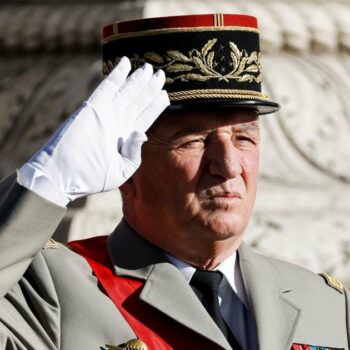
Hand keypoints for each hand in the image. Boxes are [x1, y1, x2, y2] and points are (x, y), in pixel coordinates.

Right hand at [18, 57, 169, 205]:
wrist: (63, 176)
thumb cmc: (91, 178)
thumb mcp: (122, 171)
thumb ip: (135, 154)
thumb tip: (142, 133)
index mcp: (125, 138)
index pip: (145, 117)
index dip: (155, 106)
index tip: (165, 95)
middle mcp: (117, 123)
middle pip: (138, 101)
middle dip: (150, 88)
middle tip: (161, 74)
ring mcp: (106, 114)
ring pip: (126, 92)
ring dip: (138, 80)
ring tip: (150, 68)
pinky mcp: (93, 107)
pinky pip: (108, 87)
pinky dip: (117, 75)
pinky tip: (127, 63)